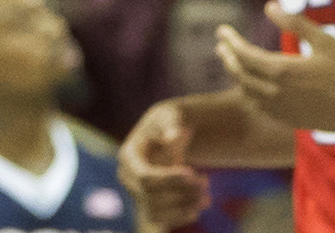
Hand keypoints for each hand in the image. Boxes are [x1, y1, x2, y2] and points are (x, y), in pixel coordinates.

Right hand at [120, 101, 210, 228]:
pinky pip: (158, 218)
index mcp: (128, 155)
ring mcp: (136, 192)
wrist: (171, 132)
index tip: (192, 173)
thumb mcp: (174, 115)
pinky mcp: (148, 203)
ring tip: (206, 199)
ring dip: (181, 208)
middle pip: (150, 195)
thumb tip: (173, 137)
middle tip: (206, 183)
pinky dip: (177, 217)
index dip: (168, 179)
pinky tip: (197, 211)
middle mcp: (128, 178)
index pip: (145, 176)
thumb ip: (173, 124)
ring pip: (155, 210)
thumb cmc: (172, 120)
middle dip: (179, 192)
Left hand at [216, 6, 334, 132]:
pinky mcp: (289, 121)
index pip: (245, 55)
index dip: (231, 41)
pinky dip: (250, 94)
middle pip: (241, 75)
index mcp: (282, 71)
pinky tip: (253, 89)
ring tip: (233, 64)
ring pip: (248, 94)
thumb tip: (269, 6)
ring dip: (237, 76)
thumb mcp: (325, 40)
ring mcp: (281, 110)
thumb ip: (295, 23)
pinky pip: (260, 108)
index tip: (221, 30)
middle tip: (221, 45)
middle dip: (228, 58)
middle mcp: (275, 93)